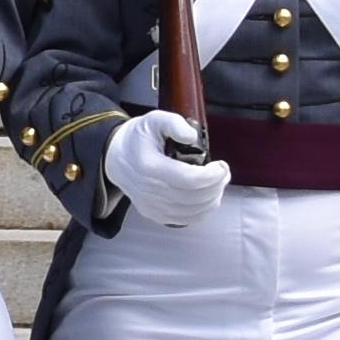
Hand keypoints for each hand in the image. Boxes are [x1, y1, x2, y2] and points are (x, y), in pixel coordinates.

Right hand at [104, 107, 227, 229]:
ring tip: (218, 183)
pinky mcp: (154, 214)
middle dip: (216, 186)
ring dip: (212, 198)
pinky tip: (208, 198)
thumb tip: (191, 137)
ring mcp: (151, 205)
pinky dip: (202, 211)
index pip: (188, 179)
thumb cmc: (137, 138)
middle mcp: (148, 190)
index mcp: (148, 166)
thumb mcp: (153, 119)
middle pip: (193, 197)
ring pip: (192, 211)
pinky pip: (185, 219)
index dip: (211, 176)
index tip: (221, 165)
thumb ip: (174, 123)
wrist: (116, 157)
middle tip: (223, 172)